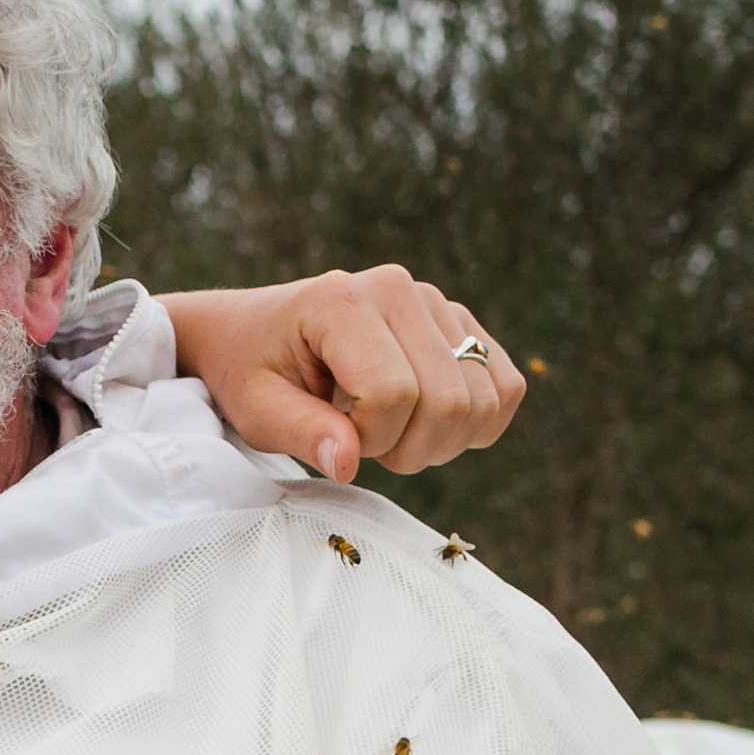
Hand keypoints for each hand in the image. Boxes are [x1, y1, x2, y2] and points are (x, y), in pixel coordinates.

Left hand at [166, 266, 527, 481]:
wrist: (248, 333)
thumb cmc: (249, 371)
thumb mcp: (257, 410)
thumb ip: (303, 434)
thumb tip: (349, 464)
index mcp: (342, 302)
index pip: (392, 394)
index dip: (368, 439)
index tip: (332, 437)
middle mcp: (399, 290)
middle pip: (448, 400)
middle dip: (407, 448)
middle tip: (361, 443)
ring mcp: (436, 302)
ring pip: (482, 399)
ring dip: (438, 441)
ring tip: (386, 430)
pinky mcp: (460, 322)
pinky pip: (506, 385)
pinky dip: (475, 423)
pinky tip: (423, 423)